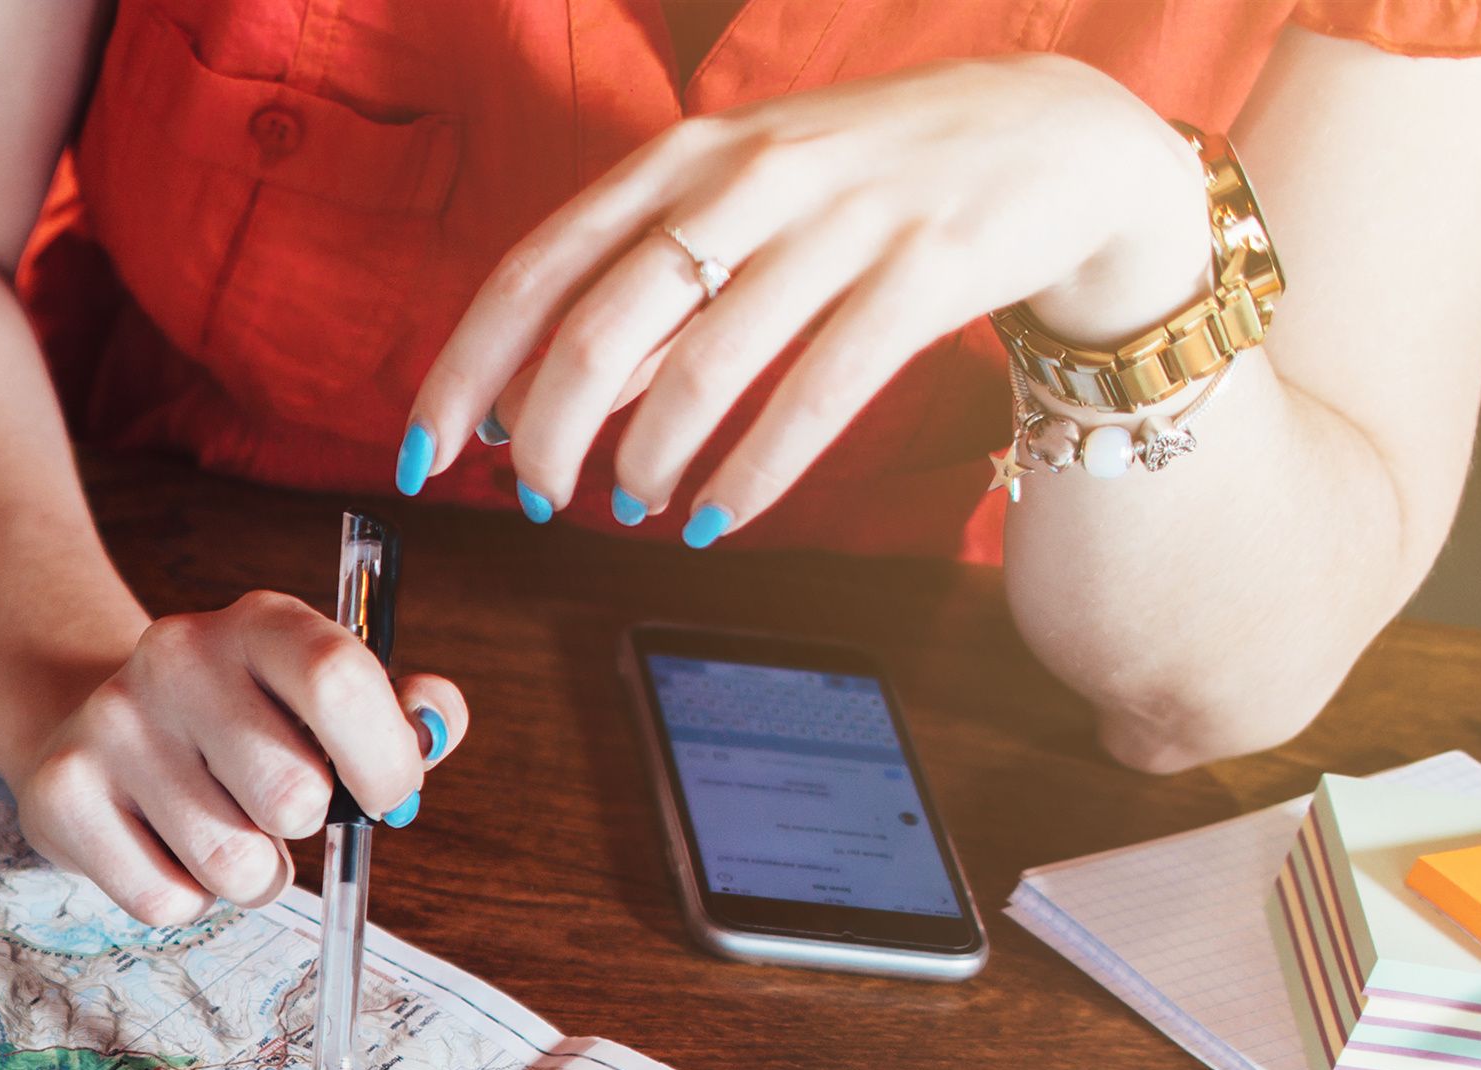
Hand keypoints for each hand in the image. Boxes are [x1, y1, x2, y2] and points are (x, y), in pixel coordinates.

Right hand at [0, 592, 467, 926]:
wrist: (91, 720)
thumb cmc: (237, 724)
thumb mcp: (316, 698)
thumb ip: (398, 711)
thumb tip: (436, 726)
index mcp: (257, 624)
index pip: (337, 678)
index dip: (382, 758)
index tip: (386, 795)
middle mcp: (175, 658)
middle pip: (290, 796)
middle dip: (300, 828)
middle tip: (274, 808)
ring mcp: (112, 725)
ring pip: (230, 865)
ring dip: (247, 875)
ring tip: (222, 832)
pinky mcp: (61, 792)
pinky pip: (165, 901)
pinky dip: (183, 898)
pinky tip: (165, 848)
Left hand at [405, 56, 1213, 540]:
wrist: (1060, 139)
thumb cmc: (867, 186)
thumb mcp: (737, 210)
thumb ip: (637, 299)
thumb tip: (524, 406)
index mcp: (684, 157)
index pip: (535, 268)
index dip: (466, 369)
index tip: (420, 453)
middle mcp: (750, 177)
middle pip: (601, 326)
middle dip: (551, 435)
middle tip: (541, 499)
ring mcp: (842, 220)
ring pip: (703, 369)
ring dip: (648, 462)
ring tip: (633, 508)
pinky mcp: (925, 272)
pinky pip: (814, 397)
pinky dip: (750, 475)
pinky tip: (715, 518)